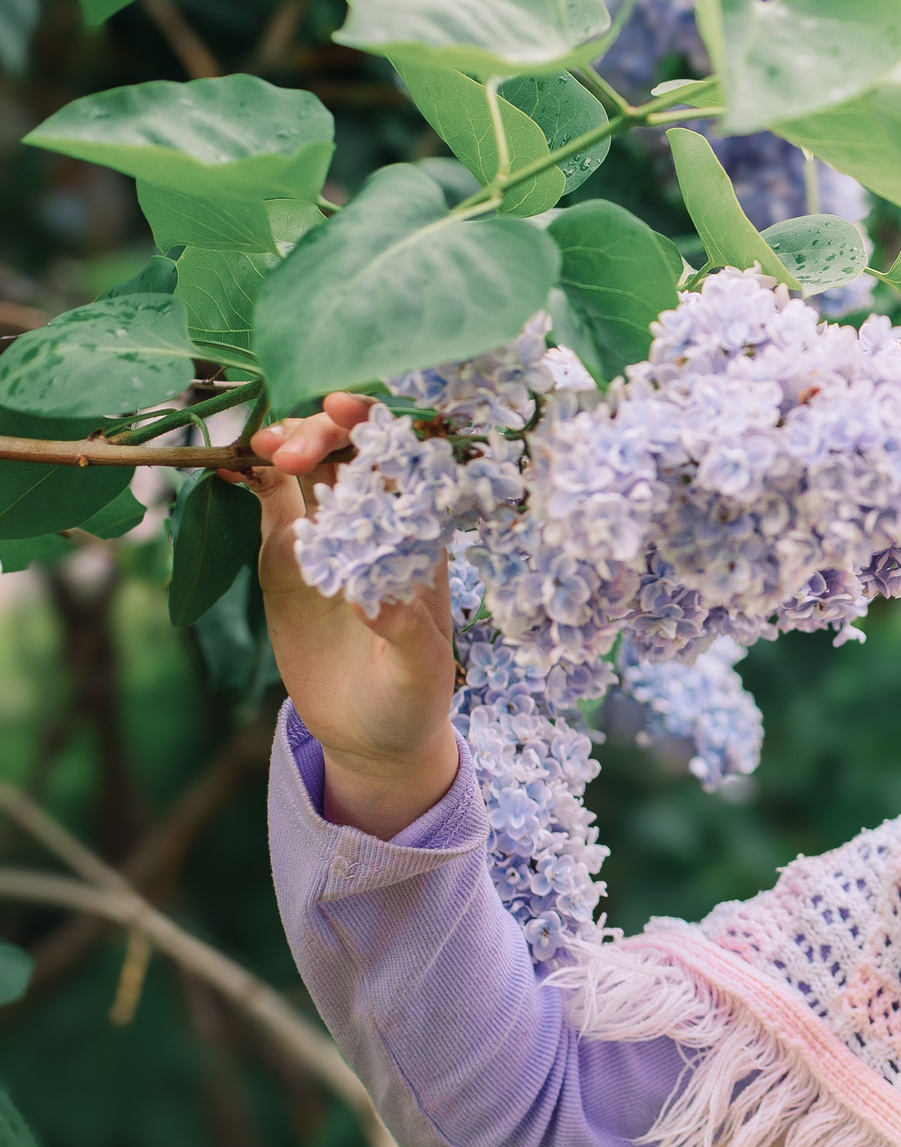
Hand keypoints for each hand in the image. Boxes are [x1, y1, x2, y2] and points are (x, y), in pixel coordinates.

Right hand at [237, 393, 459, 836]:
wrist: (371, 734)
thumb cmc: (413, 700)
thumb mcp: (419, 673)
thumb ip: (406, 634)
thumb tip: (373, 593)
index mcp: (422, 542)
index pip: (408, 468)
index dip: (381, 431)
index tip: (346, 413)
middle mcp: (378, 527)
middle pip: (354, 457)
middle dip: (323, 437)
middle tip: (288, 452)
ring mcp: (331, 537)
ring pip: (310, 471)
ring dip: (285, 447)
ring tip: (259, 448)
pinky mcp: (289, 559)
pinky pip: (272, 506)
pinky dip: (253, 478)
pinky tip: (232, 465)